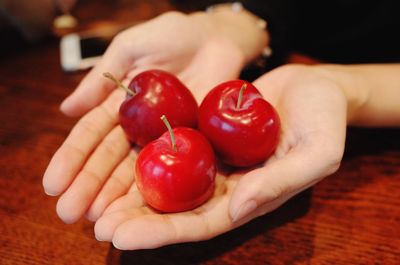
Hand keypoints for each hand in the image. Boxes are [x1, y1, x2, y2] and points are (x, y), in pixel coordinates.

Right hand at [43, 10, 265, 222]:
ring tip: (98, 219)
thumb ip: (101, 78)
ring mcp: (164, 138)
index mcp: (119, 106)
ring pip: (137, 170)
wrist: (215, 38)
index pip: (90, 136)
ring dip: (116, 196)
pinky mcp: (192, 141)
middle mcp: (138, 128)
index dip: (72, 159)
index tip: (53, 184)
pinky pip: (172, 167)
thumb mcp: (131, 48)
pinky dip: (155, 188)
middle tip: (69, 213)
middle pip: (110, 160)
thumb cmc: (172, 36)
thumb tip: (66, 110)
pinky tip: (140, 209)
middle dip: (88, 186)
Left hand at [89, 65, 346, 249]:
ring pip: (169, 180)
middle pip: (177, 208)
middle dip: (139, 220)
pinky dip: (147, 155)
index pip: (202, 224)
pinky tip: (118, 158)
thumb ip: (281, 182)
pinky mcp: (206, 132)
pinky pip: (173, 146)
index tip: (125, 237)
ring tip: (95, 201)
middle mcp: (226, 184)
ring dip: (133, 192)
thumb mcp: (316, 152)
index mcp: (250, 198)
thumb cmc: (324, 121)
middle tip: (99, 225)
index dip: (164, 233)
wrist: (316, 87)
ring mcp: (214, 158)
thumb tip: (239, 207)